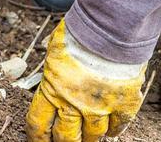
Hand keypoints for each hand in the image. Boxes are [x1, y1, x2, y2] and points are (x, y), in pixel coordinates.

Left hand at [26, 20, 145, 140]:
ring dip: (90, 138)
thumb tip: (51, 74)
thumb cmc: (80, 33)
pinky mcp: (123, 104)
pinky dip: (114, 130)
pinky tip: (111, 130)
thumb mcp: (54, 50)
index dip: (38, 138)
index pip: (39, 124)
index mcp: (52, 90)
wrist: (110, 29)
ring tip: (89, 137)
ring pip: (93, 135)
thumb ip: (53, 69)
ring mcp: (99, 107)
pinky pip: (119, 126)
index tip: (39, 141)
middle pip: (66, 137)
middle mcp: (74, 104)